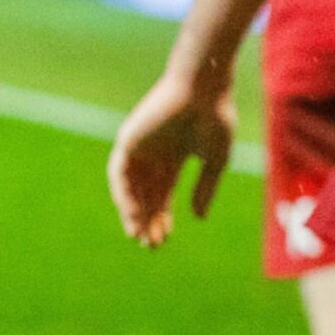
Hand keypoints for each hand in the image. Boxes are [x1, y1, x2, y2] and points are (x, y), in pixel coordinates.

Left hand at [106, 73, 233, 245]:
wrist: (204, 89)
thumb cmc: (215, 119)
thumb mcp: (215, 161)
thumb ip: (205, 188)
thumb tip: (198, 218)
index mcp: (175, 155)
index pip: (163, 193)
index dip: (164, 217)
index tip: (164, 240)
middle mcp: (154, 152)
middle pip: (145, 195)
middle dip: (148, 220)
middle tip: (150, 245)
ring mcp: (139, 146)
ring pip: (130, 188)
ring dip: (133, 213)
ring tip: (139, 235)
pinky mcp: (128, 140)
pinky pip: (119, 175)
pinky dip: (124, 196)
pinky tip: (133, 214)